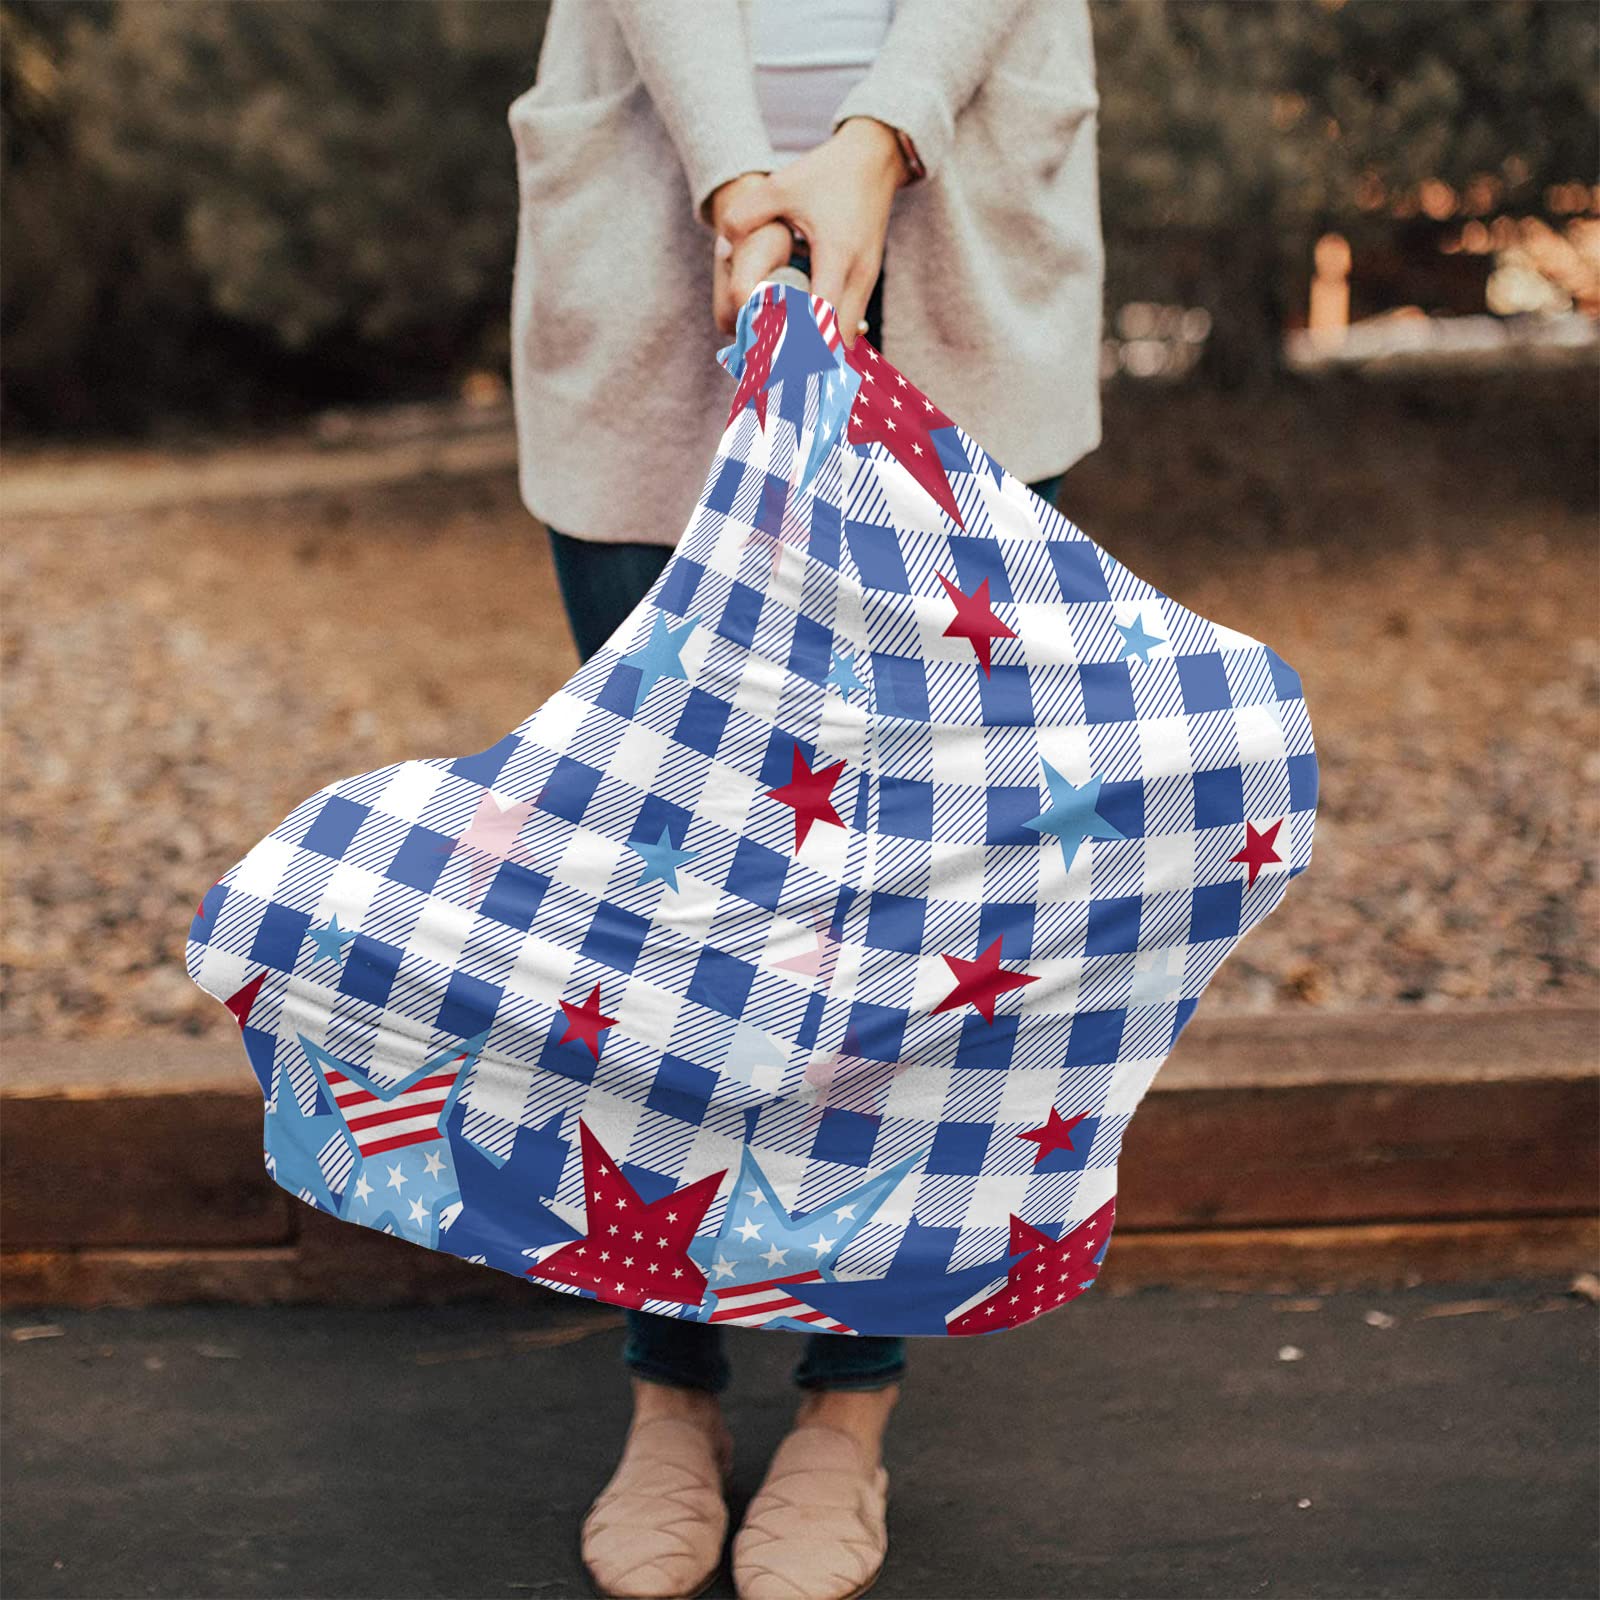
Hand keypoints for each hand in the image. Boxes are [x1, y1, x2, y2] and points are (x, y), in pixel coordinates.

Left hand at [715, 119, 906, 345]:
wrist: (874, 159)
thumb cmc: (827, 173)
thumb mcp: (782, 186)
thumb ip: (746, 215)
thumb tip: (722, 247)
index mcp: (837, 256)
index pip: (821, 320)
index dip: (798, 346)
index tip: (770, 361)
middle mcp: (858, 275)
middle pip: (837, 342)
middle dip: (807, 360)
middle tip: (772, 371)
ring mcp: (867, 281)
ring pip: (846, 338)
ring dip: (818, 352)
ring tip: (783, 362)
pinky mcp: (867, 281)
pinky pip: (849, 324)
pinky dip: (828, 338)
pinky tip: (802, 341)